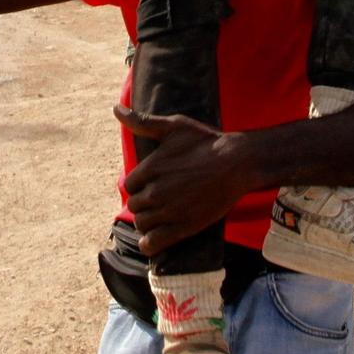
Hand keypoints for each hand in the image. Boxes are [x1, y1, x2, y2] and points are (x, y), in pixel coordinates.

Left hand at [116, 106, 256, 257]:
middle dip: (143, 203)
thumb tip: (115, 109)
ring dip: (146, 222)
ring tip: (158, 217)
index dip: (139, 185)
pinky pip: (153, 243)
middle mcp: (156, 191)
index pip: (129, 184)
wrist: (237, 163)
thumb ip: (142, 122)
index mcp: (151, 167)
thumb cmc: (206, 142)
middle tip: (158, 200)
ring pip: (141, 223)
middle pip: (134, 205)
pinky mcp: (183, 227)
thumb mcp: (174, 126)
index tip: (150, 184)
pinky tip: (153, 240)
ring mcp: (169, 211)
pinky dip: (149, 244)